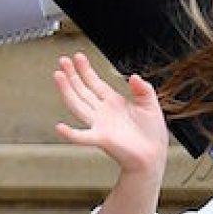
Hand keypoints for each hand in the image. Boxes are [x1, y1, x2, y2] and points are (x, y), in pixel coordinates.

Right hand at [54, 51, 168, 178]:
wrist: (154, 157)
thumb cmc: (152, 135)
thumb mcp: (151, 106)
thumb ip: (144, 89)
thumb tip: (134, 76)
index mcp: (114, 103)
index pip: (95, 83)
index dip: (86, 70)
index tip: (78, 57)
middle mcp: (103, 112)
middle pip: (83, 91)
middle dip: (72, 75)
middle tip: (62, 60)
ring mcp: (100, 125)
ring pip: (78, 105)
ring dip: (67, 91)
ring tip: (58, 76)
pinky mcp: (102, 139)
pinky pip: (83, 137)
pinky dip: (71, 134)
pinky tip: (60, 128)